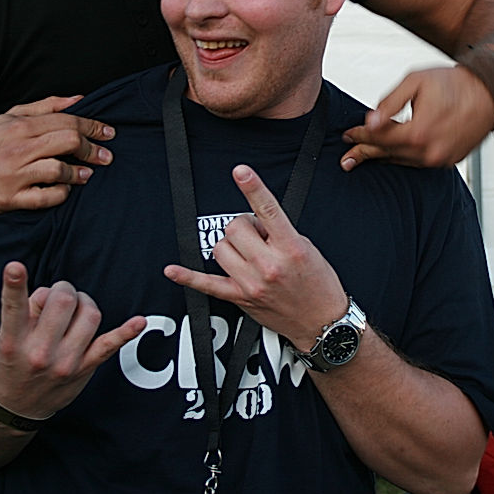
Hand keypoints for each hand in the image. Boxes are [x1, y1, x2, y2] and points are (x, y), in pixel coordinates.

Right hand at [0, 96, 114, 214]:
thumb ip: (46, 107)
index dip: (93, 127)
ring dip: (78, 173)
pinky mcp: (10, 198)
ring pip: (58, 169)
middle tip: (104, 156)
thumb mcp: (9, 117)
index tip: (109, 133)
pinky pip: (45, 197)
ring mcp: (14, 174)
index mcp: (20, 126)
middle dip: (92, 148)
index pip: (66, 122)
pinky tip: (65, 190)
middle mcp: (17, 149)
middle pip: (68, 142)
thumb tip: (79, 99)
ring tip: (86, 174)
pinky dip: (61, 193)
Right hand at [0, 262, 144, 419]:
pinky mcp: (84, 369)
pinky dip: (125, 333)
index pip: (13, 308)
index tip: (15, 267)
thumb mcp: (4, 336)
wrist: (15, 407)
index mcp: (12, 341)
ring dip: (84, 302)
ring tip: (74, 308)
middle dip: (64, 289)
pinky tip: (139, 322)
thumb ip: (26, 310)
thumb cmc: (11, 362)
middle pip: (63, 302)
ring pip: (89, 315)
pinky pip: (108, 346)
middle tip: (59, 294)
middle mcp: (39, 352)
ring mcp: (65, 362)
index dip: (14, 286)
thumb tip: (53, 292)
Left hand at [163, 165, 346, 350]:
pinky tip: (173, 269)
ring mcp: (251, 282)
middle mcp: (269, 265)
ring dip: (231, 244)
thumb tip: (258, 222)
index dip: (253, 188)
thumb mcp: (308, 249)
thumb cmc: (319, 285)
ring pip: (220, 247)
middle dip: (245, 226)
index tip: (241, 171)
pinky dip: (188, 277)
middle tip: (259, 236)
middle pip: (236, 227)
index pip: (268, 210)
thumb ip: (281, 232)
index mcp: (290, 248)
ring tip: (248, 252)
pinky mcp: (240, 297)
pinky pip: (207, 284)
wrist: (321, 322)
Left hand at [340, 66, 493, 170]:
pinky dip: (403, 158)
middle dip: (365, 153)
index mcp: (419, 132)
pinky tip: (392, 156)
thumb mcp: (415, 82)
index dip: (360, 135)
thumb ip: (390, 102)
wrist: (490, 92)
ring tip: (363, 159)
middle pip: (388, 154)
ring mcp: (440, 159)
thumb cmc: (454, 83)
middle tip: (346, 159)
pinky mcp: (449, 160)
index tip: (347, 135)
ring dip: (382, 158)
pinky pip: (418, 163)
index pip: (379, 137)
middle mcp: (430, 151)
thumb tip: (370, 120)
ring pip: (403, 161)